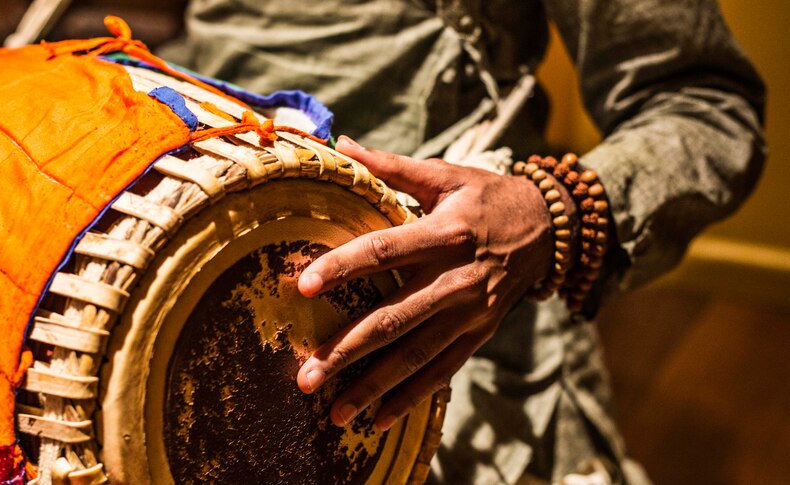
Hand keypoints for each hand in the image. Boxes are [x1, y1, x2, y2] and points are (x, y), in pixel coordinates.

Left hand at [296, 136, 554, 430]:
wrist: (549, 230)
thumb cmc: (487, 197)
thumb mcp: (445, 175)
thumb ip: (392, 166)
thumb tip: (341, 143)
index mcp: (446, 233)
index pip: (385, 251)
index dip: (343, 267)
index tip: (302, 285)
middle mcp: (458, 279)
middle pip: (395, 320)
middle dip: (347, 351)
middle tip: (306, 376)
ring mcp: (470, 314)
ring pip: (415, 357)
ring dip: (373, 387)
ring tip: (333, 413)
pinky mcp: (478, 335)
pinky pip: (442, 372)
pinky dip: (410, 398)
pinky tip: (377, 420)